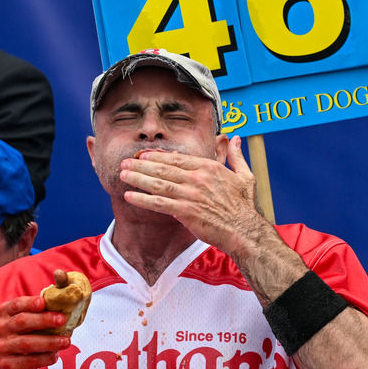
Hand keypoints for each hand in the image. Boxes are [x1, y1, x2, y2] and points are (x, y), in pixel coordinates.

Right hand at [0, 296, 70, 368]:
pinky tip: (55, 356)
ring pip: (26, 343)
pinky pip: (28, 361)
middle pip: (22, 321)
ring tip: (66, 341)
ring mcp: (2, 348)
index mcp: (6, 313)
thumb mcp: (30, 323)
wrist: (11, 365)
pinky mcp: (7, 366)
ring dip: (49, 341)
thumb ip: (42, 314)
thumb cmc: (27, 336)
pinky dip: (44, 358)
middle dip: (44, 320)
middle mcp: (1, 328)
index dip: (29, 303)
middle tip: (62, 319)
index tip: (43, 302)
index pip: (16, 304)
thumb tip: (65, 307)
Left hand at [119, 135, 271, 255]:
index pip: (178, 158)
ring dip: (137, 178)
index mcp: (209, 167)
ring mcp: (190, 194)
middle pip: (163, 168)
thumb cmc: (245, 206)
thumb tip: (236, 138)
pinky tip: (129, 196)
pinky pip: (158, 203)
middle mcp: (197, 178)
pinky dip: (142, 199)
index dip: (158, 156)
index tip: (144, 154)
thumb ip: (237, 156)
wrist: (244, 230)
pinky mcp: (185, 212)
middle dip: (141, 164)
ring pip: (157, 183)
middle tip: (125, 162)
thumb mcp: (245, 176)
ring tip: (122, 174)